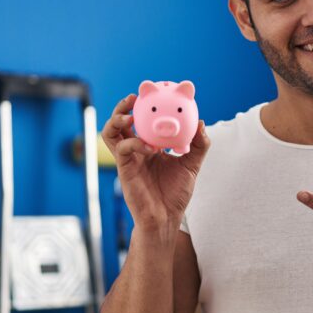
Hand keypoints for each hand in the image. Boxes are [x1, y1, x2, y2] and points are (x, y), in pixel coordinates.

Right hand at [101, 93, 209, 229]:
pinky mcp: (124, 170)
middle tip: (133, 99)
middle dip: (121, 108)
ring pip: (110, 134)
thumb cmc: (175, 194)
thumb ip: (199, 145)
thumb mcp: (192, 166)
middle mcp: (135, 151)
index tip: (151, 94)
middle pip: (119, 123)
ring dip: (117, 121)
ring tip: (129, 118)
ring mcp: (128, 160)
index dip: (141, 108)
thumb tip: (202, 124)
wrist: (166, 218)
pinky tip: (149, 147)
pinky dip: (134, 143)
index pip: (140, 122)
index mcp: (148, 147)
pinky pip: (123, 149)